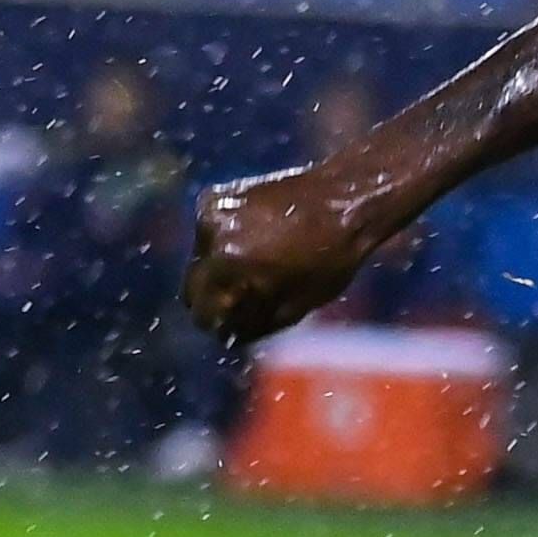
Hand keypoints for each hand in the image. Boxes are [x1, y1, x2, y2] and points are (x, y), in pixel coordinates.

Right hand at [185, 166, 390, 347]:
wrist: (344, 198)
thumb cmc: (332, 256)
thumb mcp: (298, 305)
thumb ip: (256, 324)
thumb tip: (229, 338)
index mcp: (229, 268)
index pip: (203, 313)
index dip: (219, 325)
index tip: (232, 327)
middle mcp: (211, 239)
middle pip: (193, 287)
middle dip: (214, 300)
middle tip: (242, 302)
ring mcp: (209, 215)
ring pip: (199, 261)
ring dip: (219, 271)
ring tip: (257, 268)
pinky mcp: (213, 197)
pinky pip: (208, 235)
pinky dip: (223, 244)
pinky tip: (254, 241)